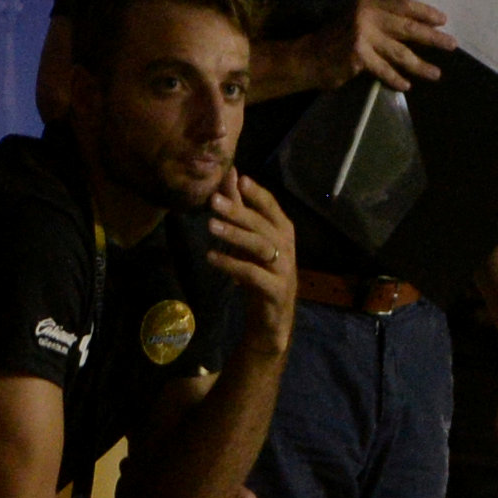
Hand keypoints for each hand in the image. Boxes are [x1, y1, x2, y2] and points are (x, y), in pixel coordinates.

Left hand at [204, 172, 300, 353]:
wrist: (272, 321)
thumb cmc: (260, 275)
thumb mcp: (249, 243)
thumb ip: (243, 211)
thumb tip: (233, 177)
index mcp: (284, 232)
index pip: (272, 207)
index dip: (257, 193)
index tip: (239, 178)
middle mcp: (288, 247)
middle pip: (263, 225)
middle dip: (238, 211)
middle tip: (213, 201)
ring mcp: (283, 269)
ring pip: (260, 246)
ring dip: (235, 235)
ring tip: (210, 226)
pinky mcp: (275, 290)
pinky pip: (253, 274)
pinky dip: (232, 264)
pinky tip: (212, 257)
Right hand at [306, 0, 454, 91]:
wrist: (306, 57)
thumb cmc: (334, 40)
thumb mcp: (357, 20)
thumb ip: (380, 19)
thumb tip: (414, 27)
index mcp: (369, 3)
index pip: (403, 4)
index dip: (425, 12)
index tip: (443, 20)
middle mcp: (367, 15)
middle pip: (408, 26)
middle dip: (432, 37)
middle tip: (452, 44)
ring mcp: (362, 35)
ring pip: (400, 51)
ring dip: (420, 64)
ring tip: (436, 74)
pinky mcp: (358, 55)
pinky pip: (384, 69)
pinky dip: (396, 78)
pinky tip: (407, 85)